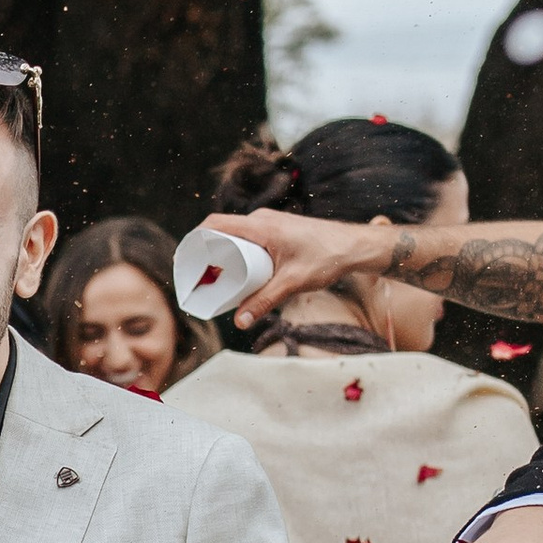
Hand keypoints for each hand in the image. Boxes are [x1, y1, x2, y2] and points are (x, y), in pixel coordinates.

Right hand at [202, 208, 387, 328]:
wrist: (356, 246)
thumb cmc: (327, 258)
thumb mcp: (292, 283)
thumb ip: (265, 302)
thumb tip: (240, 322)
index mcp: (260, 226)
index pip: (215, 223)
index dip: (195, 238)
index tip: (186, 258)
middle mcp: (262, 220)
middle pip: (222, 230)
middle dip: (206, 252)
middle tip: (199, 276)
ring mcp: (271, 224)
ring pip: (236, 235)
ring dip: (223, 253)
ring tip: (215, 277)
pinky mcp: (278, 231)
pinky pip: (249, 238)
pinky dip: (237, 251)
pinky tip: (237, 269)